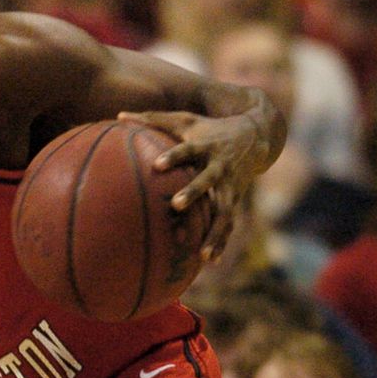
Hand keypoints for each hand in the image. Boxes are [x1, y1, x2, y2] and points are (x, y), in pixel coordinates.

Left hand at [118, 110, 265, 261]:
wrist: (258, 135)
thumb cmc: (210, 128)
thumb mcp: (185, 120)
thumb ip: (153, 119)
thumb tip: (119, 115)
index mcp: (204, 146)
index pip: (187, 150)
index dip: (173, 156)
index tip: (157, 164)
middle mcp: (219, 167)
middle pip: (206, 180)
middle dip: (193, 192)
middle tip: (176, 204)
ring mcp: (230, 186)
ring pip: (223, 210)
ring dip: (213, 231)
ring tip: (201, 254)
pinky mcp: (235, 199)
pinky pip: (228, 223)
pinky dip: (220, 241)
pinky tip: (209, 261)